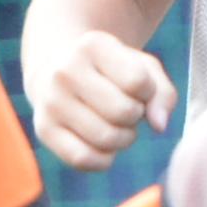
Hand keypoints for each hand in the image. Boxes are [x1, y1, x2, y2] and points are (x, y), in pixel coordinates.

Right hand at [32, 30, 174, 171]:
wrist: (57, 72)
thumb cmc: (111, 72)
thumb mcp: (142, 68)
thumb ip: (162, 93)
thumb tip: (159, 126)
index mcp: (92, 46)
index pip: (138, 82)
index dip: (147, 92)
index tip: (136, 87)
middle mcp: (64, 71)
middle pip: (123, 112)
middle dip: (135, 117)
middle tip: (126, 110)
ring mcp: (50, 101)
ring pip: (106, 138)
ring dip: (123, 139)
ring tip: (116, 125)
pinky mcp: (43, 129)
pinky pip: (83, 159)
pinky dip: (103, 160)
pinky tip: (103, 145)